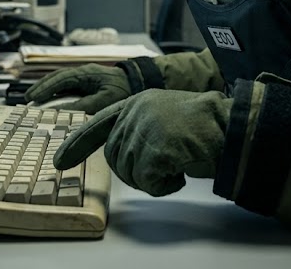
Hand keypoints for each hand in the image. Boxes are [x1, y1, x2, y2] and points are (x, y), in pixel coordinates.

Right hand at [24, 63, 129, 113]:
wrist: (141, 81)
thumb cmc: (125, 90)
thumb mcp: (104, 101)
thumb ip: (82, 106)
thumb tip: (61, 111)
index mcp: (86, 73)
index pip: (60, 79)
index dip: (45, 88)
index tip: (32, 98)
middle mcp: (83, 72)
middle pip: (56, 77)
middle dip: (41, 87)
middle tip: (27, 98)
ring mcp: (85, 76)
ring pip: (60, 80)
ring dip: (47, 88)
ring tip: (34, 98)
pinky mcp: (88, 82)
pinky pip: (67, 85)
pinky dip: (56, 91)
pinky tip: (51, 99)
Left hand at [54, 89, 230, 195]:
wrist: (231, 126)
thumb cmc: (204, 126)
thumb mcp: (164, 118)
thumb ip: (140, 128)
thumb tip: (122, 157)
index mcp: (137, 102)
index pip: (97, 124)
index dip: (76, 145)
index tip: (59, 162)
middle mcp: (135, 112)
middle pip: (114, 157)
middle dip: (134, 172)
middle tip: (161, 171)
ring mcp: (144, 129)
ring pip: (129, 172)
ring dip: (152, 179)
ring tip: (176, 166)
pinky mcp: (155, 149)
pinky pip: (148, 182)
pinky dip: (165, 186)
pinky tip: (181, 173)